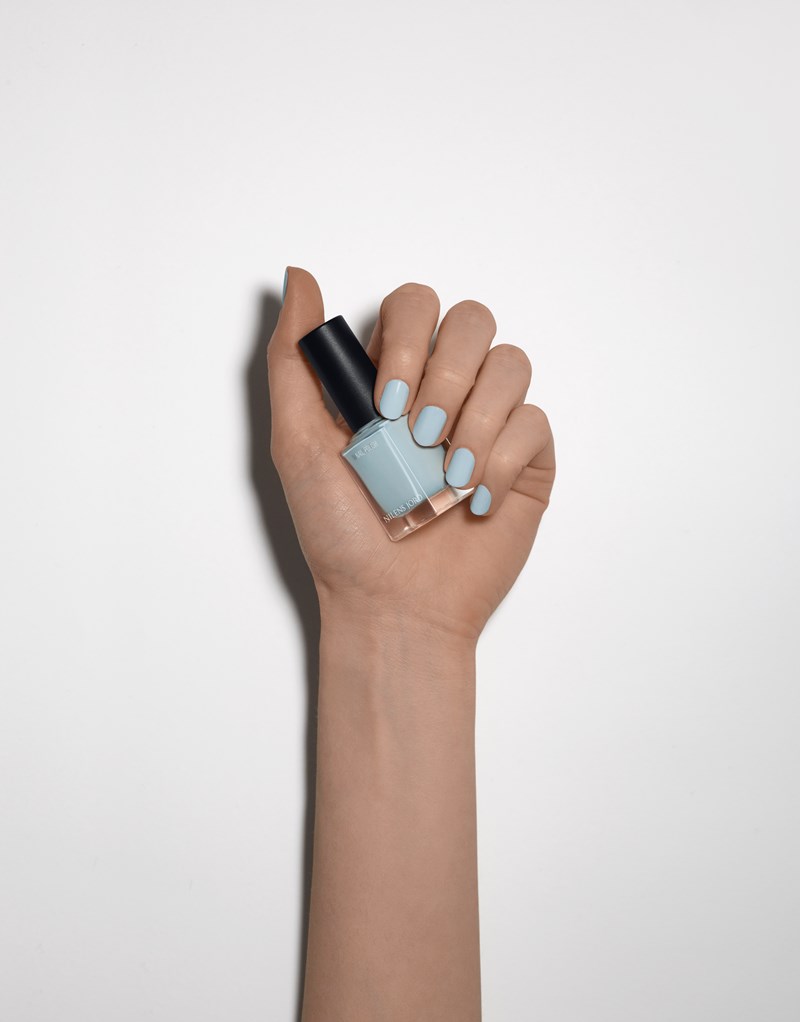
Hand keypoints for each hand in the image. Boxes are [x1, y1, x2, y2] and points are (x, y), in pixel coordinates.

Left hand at [268, 267, 555, 641]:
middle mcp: (444, 392)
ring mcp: (488, 425)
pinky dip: (503, 459)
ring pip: (512, 362)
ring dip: (477, 417)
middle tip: (417, 436)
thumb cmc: (341, 536)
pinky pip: (535, 422)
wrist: (391, 605)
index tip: (383, 407)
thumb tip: (299, 277)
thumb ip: (292, 359)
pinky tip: (473, 498)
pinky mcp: (526, 462)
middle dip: (446, 376)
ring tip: (445, 473)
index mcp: (392, 378)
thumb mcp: (296, 443)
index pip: (415, 308)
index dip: (406, 340)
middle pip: (471, 321)